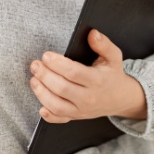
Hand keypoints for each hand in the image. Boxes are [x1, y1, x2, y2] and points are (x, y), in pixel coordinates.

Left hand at [29, 28, 146, 123]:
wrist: (120, 98)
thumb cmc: (112, 75)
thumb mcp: (114, 57)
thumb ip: (104, 44)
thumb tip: (92, 33)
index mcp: (98, 80)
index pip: (74, 73)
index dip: (57, 64)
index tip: (46, 55)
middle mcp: (89, 98)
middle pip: (62, 88)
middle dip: (45, 76)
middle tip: (35, 65)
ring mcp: (82, 110)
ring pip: (58, 106)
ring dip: (42, 93)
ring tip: (33, 79)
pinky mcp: (76, 117)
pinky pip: (60, 119)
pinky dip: (49, 116)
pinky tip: (41, 107)